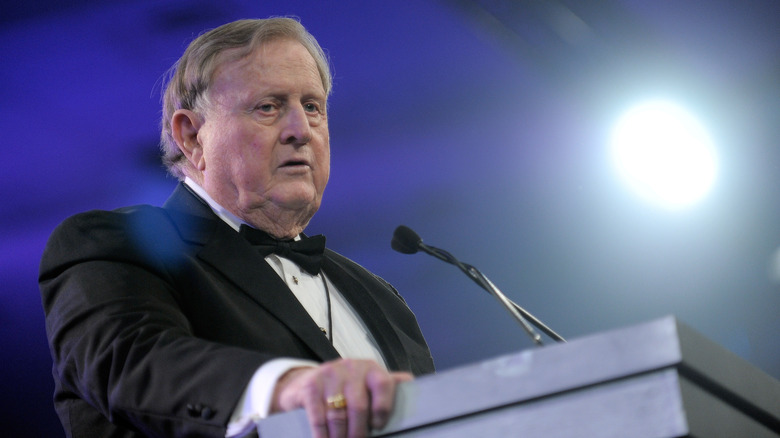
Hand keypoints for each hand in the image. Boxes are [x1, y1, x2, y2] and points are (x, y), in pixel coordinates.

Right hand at [271, 359, 412, 437]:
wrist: (309, 381)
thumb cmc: (347, 388)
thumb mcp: (368, 384)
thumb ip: (389, 387)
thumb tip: (413, 387)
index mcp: (372, 369)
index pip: (384, 385)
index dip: (383, 409)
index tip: (378, 427)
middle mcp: (352, 368)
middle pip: (359, 406)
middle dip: (358, 432)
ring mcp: (330, 375)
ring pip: (337, 414)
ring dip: (339, 437)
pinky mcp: (311, 385)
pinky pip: (318, 416)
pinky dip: (322, 434)